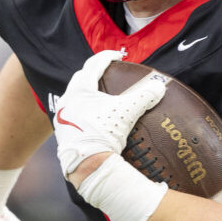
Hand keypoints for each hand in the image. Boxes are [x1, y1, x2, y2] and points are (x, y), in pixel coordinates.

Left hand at [53, 50, 166, 176]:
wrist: (87, 165)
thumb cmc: (104, 133)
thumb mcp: (127, 111)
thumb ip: (144, 96)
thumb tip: (159, 86)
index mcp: (80, 90)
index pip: (93, 65)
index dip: (107, 57)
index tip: (118, 55)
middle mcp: (67, 100)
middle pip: (80, 79)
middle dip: (93, 73)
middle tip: (107, 74)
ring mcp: (63, 117)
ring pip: (74, 97)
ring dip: (87, 93)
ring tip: (100, 97)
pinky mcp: (63, 133)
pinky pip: (73, 114)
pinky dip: (84, 110)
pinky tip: (93, 118)